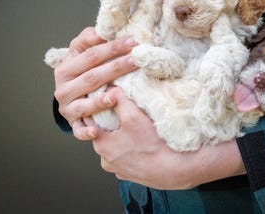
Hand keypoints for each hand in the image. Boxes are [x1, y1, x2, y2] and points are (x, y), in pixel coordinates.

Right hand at [53, 27, 137, 140]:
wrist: (68, 97)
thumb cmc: (80, 72)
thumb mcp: (80, 53)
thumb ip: (88, 39)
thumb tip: (99, 32)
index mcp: (65, 69)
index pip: (91, 56)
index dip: (111, 48)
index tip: (132, 42)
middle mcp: (64, 89)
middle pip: (93, 78)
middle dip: (116, 68)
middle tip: (136, 61)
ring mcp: (68, 108)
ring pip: (85, 104)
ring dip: (100, 101)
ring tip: (116, 96)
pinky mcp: (74, 124)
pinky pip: (79, 130)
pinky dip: (86, 132)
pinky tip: (96, 131)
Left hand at [93, 87, 246, 188]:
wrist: (175, 169)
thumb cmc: (153, 144)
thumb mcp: (133, 115)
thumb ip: (118, 99)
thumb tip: (110, 89)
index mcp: (101, 145)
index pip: (90, 122)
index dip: (97, 109)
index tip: (106, 102)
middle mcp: (106, 160)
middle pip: (103, 135)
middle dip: (112, 123)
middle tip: (124, 112)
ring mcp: (120, 170)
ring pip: (116, 147)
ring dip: (123, 138)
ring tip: (136, 128)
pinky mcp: (133, 175)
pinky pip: (128, 158)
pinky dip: (133, 150)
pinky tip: (144, 143)